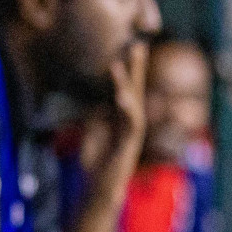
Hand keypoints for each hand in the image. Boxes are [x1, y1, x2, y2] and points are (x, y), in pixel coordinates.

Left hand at [81, 42, 147, 183]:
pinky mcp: (129, 145)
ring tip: (120, 64)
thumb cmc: (97, 160)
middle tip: (138, 45)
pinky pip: (131, 124)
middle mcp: (130, 122)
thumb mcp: (93, 131)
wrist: (98, 186)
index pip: (125, 89)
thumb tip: (95, 98)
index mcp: (121, 117)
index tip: (126, 49)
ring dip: (127, 84)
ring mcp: (132, 133)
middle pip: (135, 90)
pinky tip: (120, 96)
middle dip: (136, 69)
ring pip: (133, 104)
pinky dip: (126, 109)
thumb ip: (96, 114)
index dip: (125, 70)